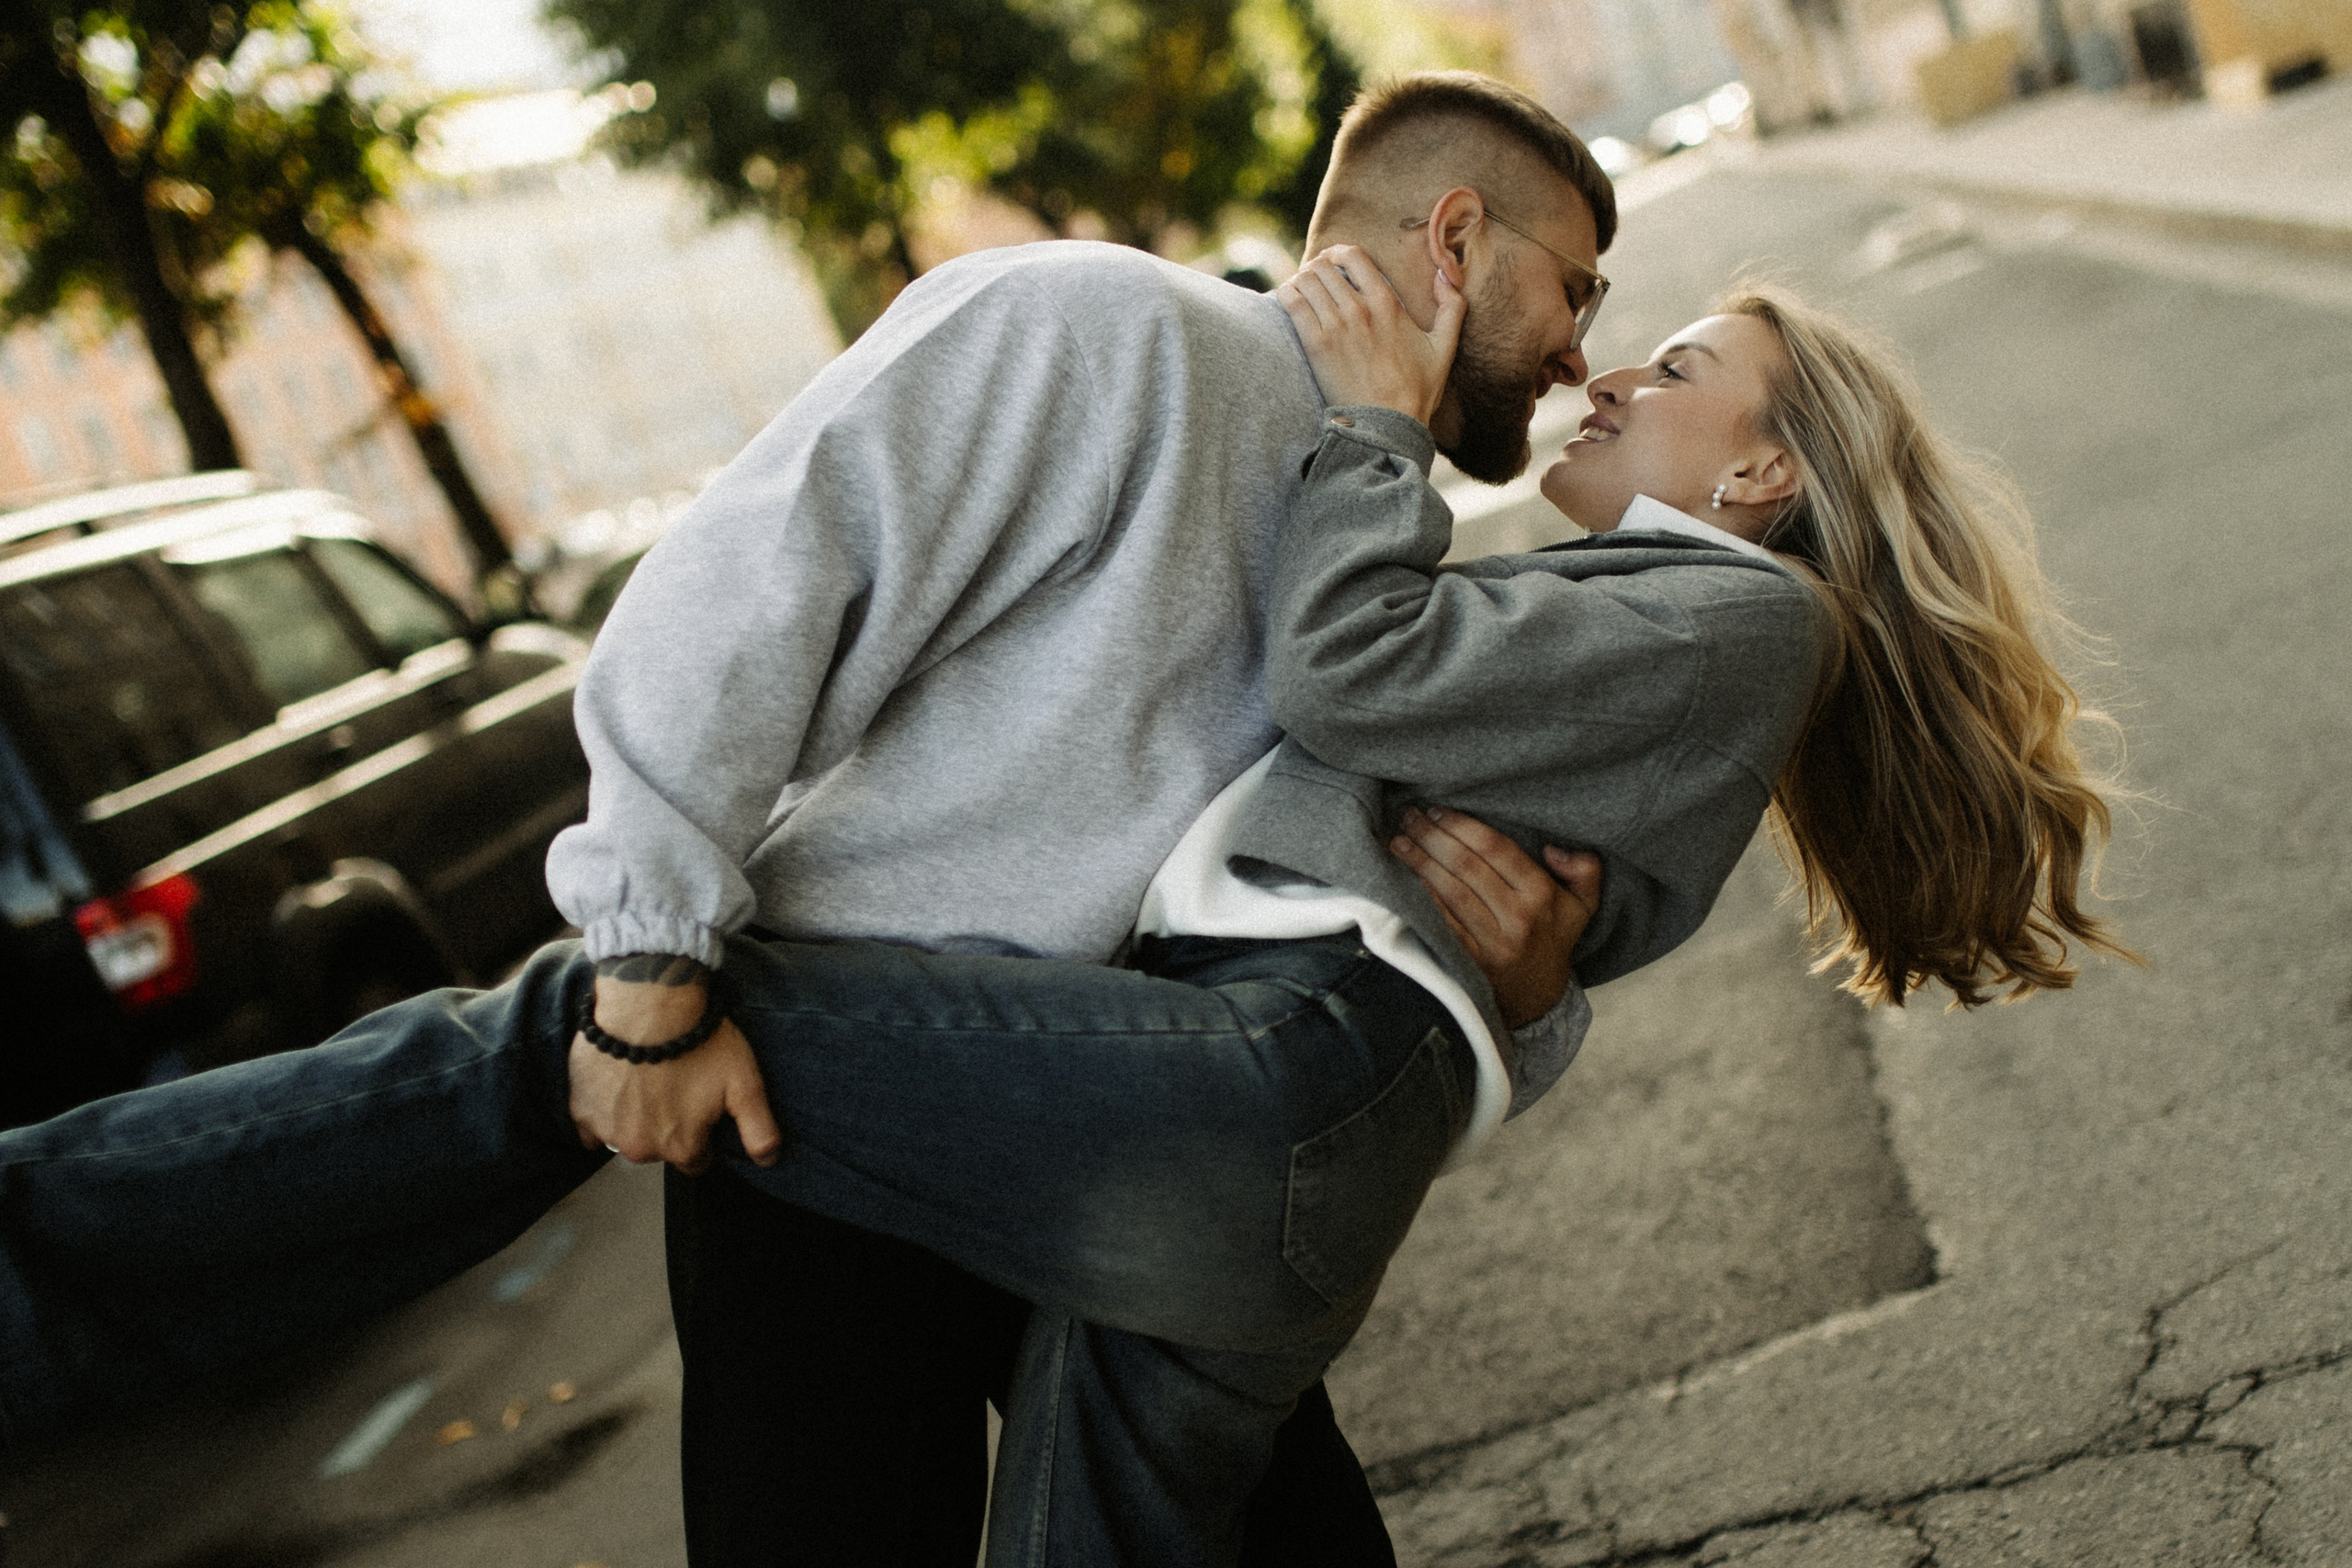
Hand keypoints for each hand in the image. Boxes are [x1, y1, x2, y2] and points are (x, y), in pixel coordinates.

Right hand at [569, 971, 781, 1174]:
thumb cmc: (698, 1039)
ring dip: (635, 1116)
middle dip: (668, 1124)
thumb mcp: (745, 1083)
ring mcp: (607, 1131)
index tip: (699, 1106)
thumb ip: (759, 1129)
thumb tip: (768, 1159)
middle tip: (674, 1084)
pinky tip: (616, 1084)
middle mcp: (642, 1148)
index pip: (696, 1160)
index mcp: (682, 1147)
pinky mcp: (580, 1110)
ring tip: (647, 1079)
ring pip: (626, 1135)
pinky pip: (591, 1126)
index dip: (701, 1134)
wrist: (648, 1003)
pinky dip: (602, 1111)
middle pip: (660, 1148)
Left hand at [1276, 245, 1465, 425]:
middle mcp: (1360, 309)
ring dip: (1300, 281)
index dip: (1337, 253)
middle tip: (1313, 282)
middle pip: (1324, 266)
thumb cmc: (1416, 390)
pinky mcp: (1316, 345)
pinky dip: (1286, 294)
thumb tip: (1446, 275)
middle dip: (1315, 268)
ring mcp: (1336, 326)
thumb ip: (1452, 308)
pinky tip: (1288, 301)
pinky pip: (1291, 301)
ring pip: (1306, 279)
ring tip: (1301, 293)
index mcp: (1387, 303)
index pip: (1353, 255)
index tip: (1332, 263)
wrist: (1387, 426)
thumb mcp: (1444, 347)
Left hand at [1390, 806, 1601, 1027]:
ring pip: (1451, 890)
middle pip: (1468, 865)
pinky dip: (1423, 896)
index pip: (1496, 848)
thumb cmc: (1553, 939)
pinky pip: (1442, 921)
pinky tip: (1405, 877)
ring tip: (1399, 840)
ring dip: (1420, 862)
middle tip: (1409, 816)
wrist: (1537, 998)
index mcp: (1542, 895)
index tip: (1438, 810)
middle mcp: (1519, 917)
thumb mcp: (1583, 905)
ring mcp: (1494, 942)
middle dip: (1433, 836)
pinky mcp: (1471, 962)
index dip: (1463, 826)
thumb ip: (1584, 870)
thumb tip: (1554, 850)